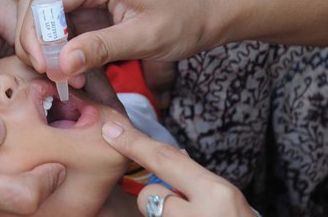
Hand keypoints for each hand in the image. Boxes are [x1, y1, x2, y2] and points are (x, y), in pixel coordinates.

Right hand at [16, 0, 220, 76]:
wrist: (206, 13)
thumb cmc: (184, 20)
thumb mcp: (145, 37)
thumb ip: (101, 48)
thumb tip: (61, 64)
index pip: (48, 0)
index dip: (37, 34)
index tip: (45, 66)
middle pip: (39, 7)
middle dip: (35, 42)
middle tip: (48, 74)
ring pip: (46, 19)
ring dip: (47, 49)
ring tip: (63, 77)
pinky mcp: (92, 9)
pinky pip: (64, 29)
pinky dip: (61, 51)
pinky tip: (72, 71)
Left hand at [99, 121, 256, 216]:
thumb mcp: (227, 199)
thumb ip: (196, 179)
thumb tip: (173, 156)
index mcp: (217, 193)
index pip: (165, 159)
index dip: (134, 143)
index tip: (111, 130)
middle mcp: (200, 214)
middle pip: (149, 194)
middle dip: (154, 195)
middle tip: (182, 207)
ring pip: (152, 213)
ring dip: (164, 215)